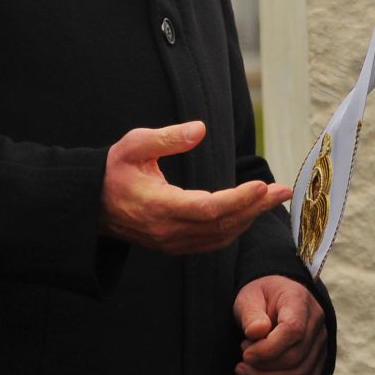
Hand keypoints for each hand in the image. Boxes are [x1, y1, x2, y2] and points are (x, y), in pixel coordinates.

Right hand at [98, 122, 292, 254]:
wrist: (91, 204)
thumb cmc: (113, 170)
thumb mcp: (134, 145)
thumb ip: (167, 138)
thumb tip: (200, 129)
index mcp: (158, 206)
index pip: (207, 208)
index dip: (238, 200)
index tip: (261, 185)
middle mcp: (168, 230)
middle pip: (221, 225)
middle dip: (255, 208)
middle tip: (282, 191)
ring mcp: (171, 242)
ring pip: (219, 237)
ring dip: (249, 218)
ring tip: (273, 198)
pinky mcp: (175, 245)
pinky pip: (212, 242)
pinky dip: (235, 228)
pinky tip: (250, 212)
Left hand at [234, 275, 328, 374]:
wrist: (279, 294)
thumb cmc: (262, 295)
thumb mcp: (249, 297)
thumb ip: (251, 314)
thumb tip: (256, 333)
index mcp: (300, 301)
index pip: (293, 330)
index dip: (268, 349)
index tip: (244, 353)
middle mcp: (317, 323)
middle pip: (295, 358)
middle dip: (262, 368)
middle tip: (240, 363)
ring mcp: (320, 343)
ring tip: (245, 373)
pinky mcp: (318, 359)